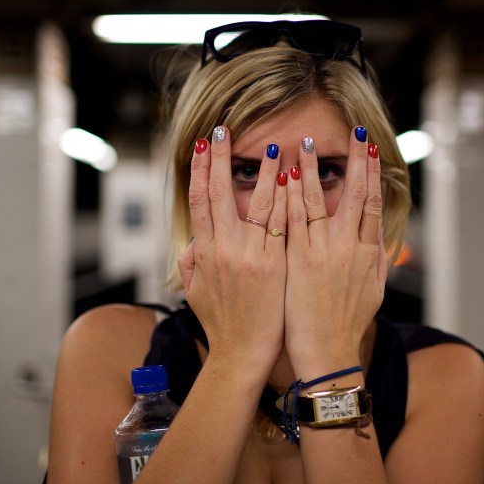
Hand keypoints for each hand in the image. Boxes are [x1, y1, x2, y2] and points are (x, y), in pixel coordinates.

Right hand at [178, 127, 287, 370]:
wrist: (243, 353)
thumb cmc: (221, 323)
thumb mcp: (196, 290)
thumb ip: (191, 261)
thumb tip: (193, 240)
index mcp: (205, 252)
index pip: (199, 200)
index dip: (199, 169)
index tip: (201, 145)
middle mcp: (226, 249)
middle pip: (221, 193)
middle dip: (221, 159)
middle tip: (222, 130)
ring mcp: (253, 255)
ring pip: (258, 204)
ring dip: (264, 172)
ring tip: (271, 147)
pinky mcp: (277, 264)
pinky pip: (284, 224)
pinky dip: (287, 200)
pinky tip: (292, 179)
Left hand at [283, 127, 386, 375]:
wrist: (327, 353)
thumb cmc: (348, 325)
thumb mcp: (374, 291)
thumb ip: (378, 261)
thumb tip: (381, 239)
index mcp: (367, 253)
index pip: (371, 203)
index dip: (372, 173)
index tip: (371, 149)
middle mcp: (348, 247)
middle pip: (353, 193)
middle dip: (355, 160)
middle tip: (355, 132)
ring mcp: (322, 252)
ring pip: (317, 201)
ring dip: (311, 169)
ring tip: (306, 143)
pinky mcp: (297, 261)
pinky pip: (292, 220)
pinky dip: (288, 195)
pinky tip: (283, 174)